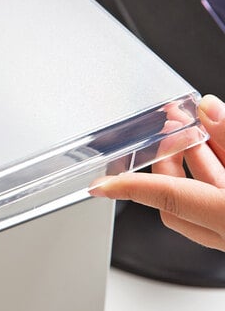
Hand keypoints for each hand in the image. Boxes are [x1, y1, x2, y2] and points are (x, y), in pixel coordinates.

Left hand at [90, 95, 224, 250]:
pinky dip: (213, 171)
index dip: (128, 187)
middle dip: (167, 156)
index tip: (98, 185)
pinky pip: (216, 201)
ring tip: (192, 128)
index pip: (165, 197)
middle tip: (168, 127)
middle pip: (177, 195)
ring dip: (193, 159)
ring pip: (198, 197)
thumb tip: (207, 109)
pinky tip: (217, 146)